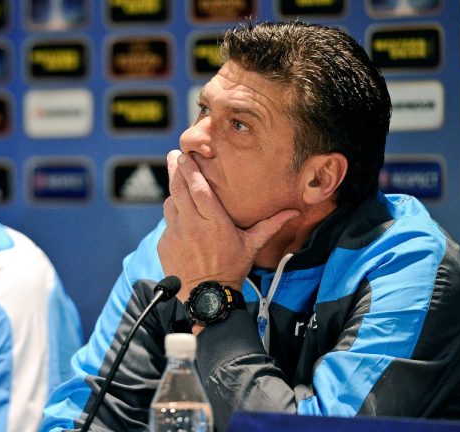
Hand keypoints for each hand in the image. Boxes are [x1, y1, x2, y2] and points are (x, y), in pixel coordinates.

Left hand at [157, 150, 298, 301]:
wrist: (208, 297)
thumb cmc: (232, 269)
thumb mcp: (252, 245)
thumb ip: (270, 225)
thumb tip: (295, 211)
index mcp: (214, 223)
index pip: (199, 190)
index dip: (190, 170)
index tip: (184, 155)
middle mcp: (192, 226)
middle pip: (179, 190)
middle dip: (174, 170)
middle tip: (173, 154)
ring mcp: (176, 234)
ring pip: (170, 204)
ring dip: (173, 191)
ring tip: (176, 179)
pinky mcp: (165, 244)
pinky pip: (167, 223)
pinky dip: (172, 215)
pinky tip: (179, 213)